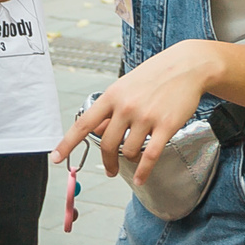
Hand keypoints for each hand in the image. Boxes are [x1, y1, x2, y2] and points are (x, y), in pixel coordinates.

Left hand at [56, 41, 216, 178]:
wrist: (187, 66)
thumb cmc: (154, 76)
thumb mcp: (126, 87)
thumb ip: (111, 109)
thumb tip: (97, 132)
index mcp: (112, 96)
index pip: (84, 124)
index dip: (67, 143)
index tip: (56, 157)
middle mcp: (126, 107)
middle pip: (106, 144)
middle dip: (107, 162)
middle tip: (110, 170)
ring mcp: (146, 117)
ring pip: (128, 151)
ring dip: (130, 159)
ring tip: (135, 155)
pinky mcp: (166, 126)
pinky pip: (150, 156)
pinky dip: (143, 171)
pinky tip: (140, 178)